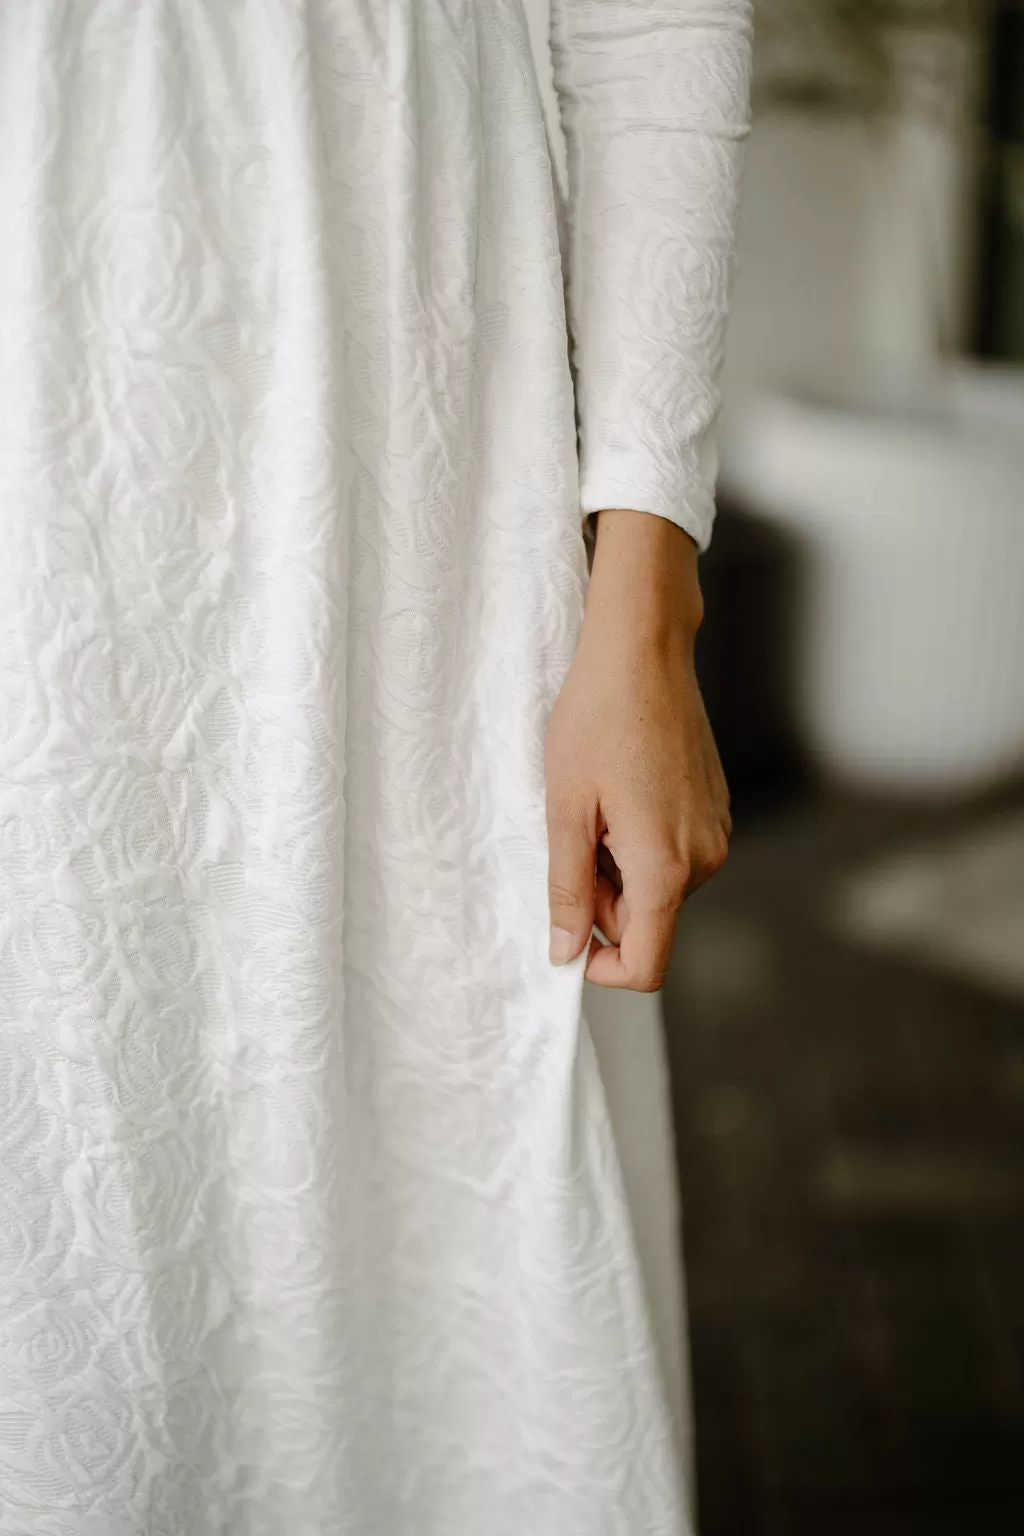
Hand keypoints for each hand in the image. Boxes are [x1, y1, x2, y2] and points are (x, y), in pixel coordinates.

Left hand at [545, 509, 730, 990]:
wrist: (643, 653)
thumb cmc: (597, 721)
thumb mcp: (566, 811)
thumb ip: (568, 890)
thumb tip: (565, 953)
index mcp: (666, 868)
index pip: (646, 966)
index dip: (602, 968)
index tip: (570, 931)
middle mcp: (704, 859)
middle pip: (649, 925)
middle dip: (604, 902)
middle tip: (575, 834)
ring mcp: (716, 833)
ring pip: (659, 889)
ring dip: (620, 869)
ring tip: (598, 806)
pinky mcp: (716, 810)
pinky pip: (674, 855)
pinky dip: (640, 844)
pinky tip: (623, 792)